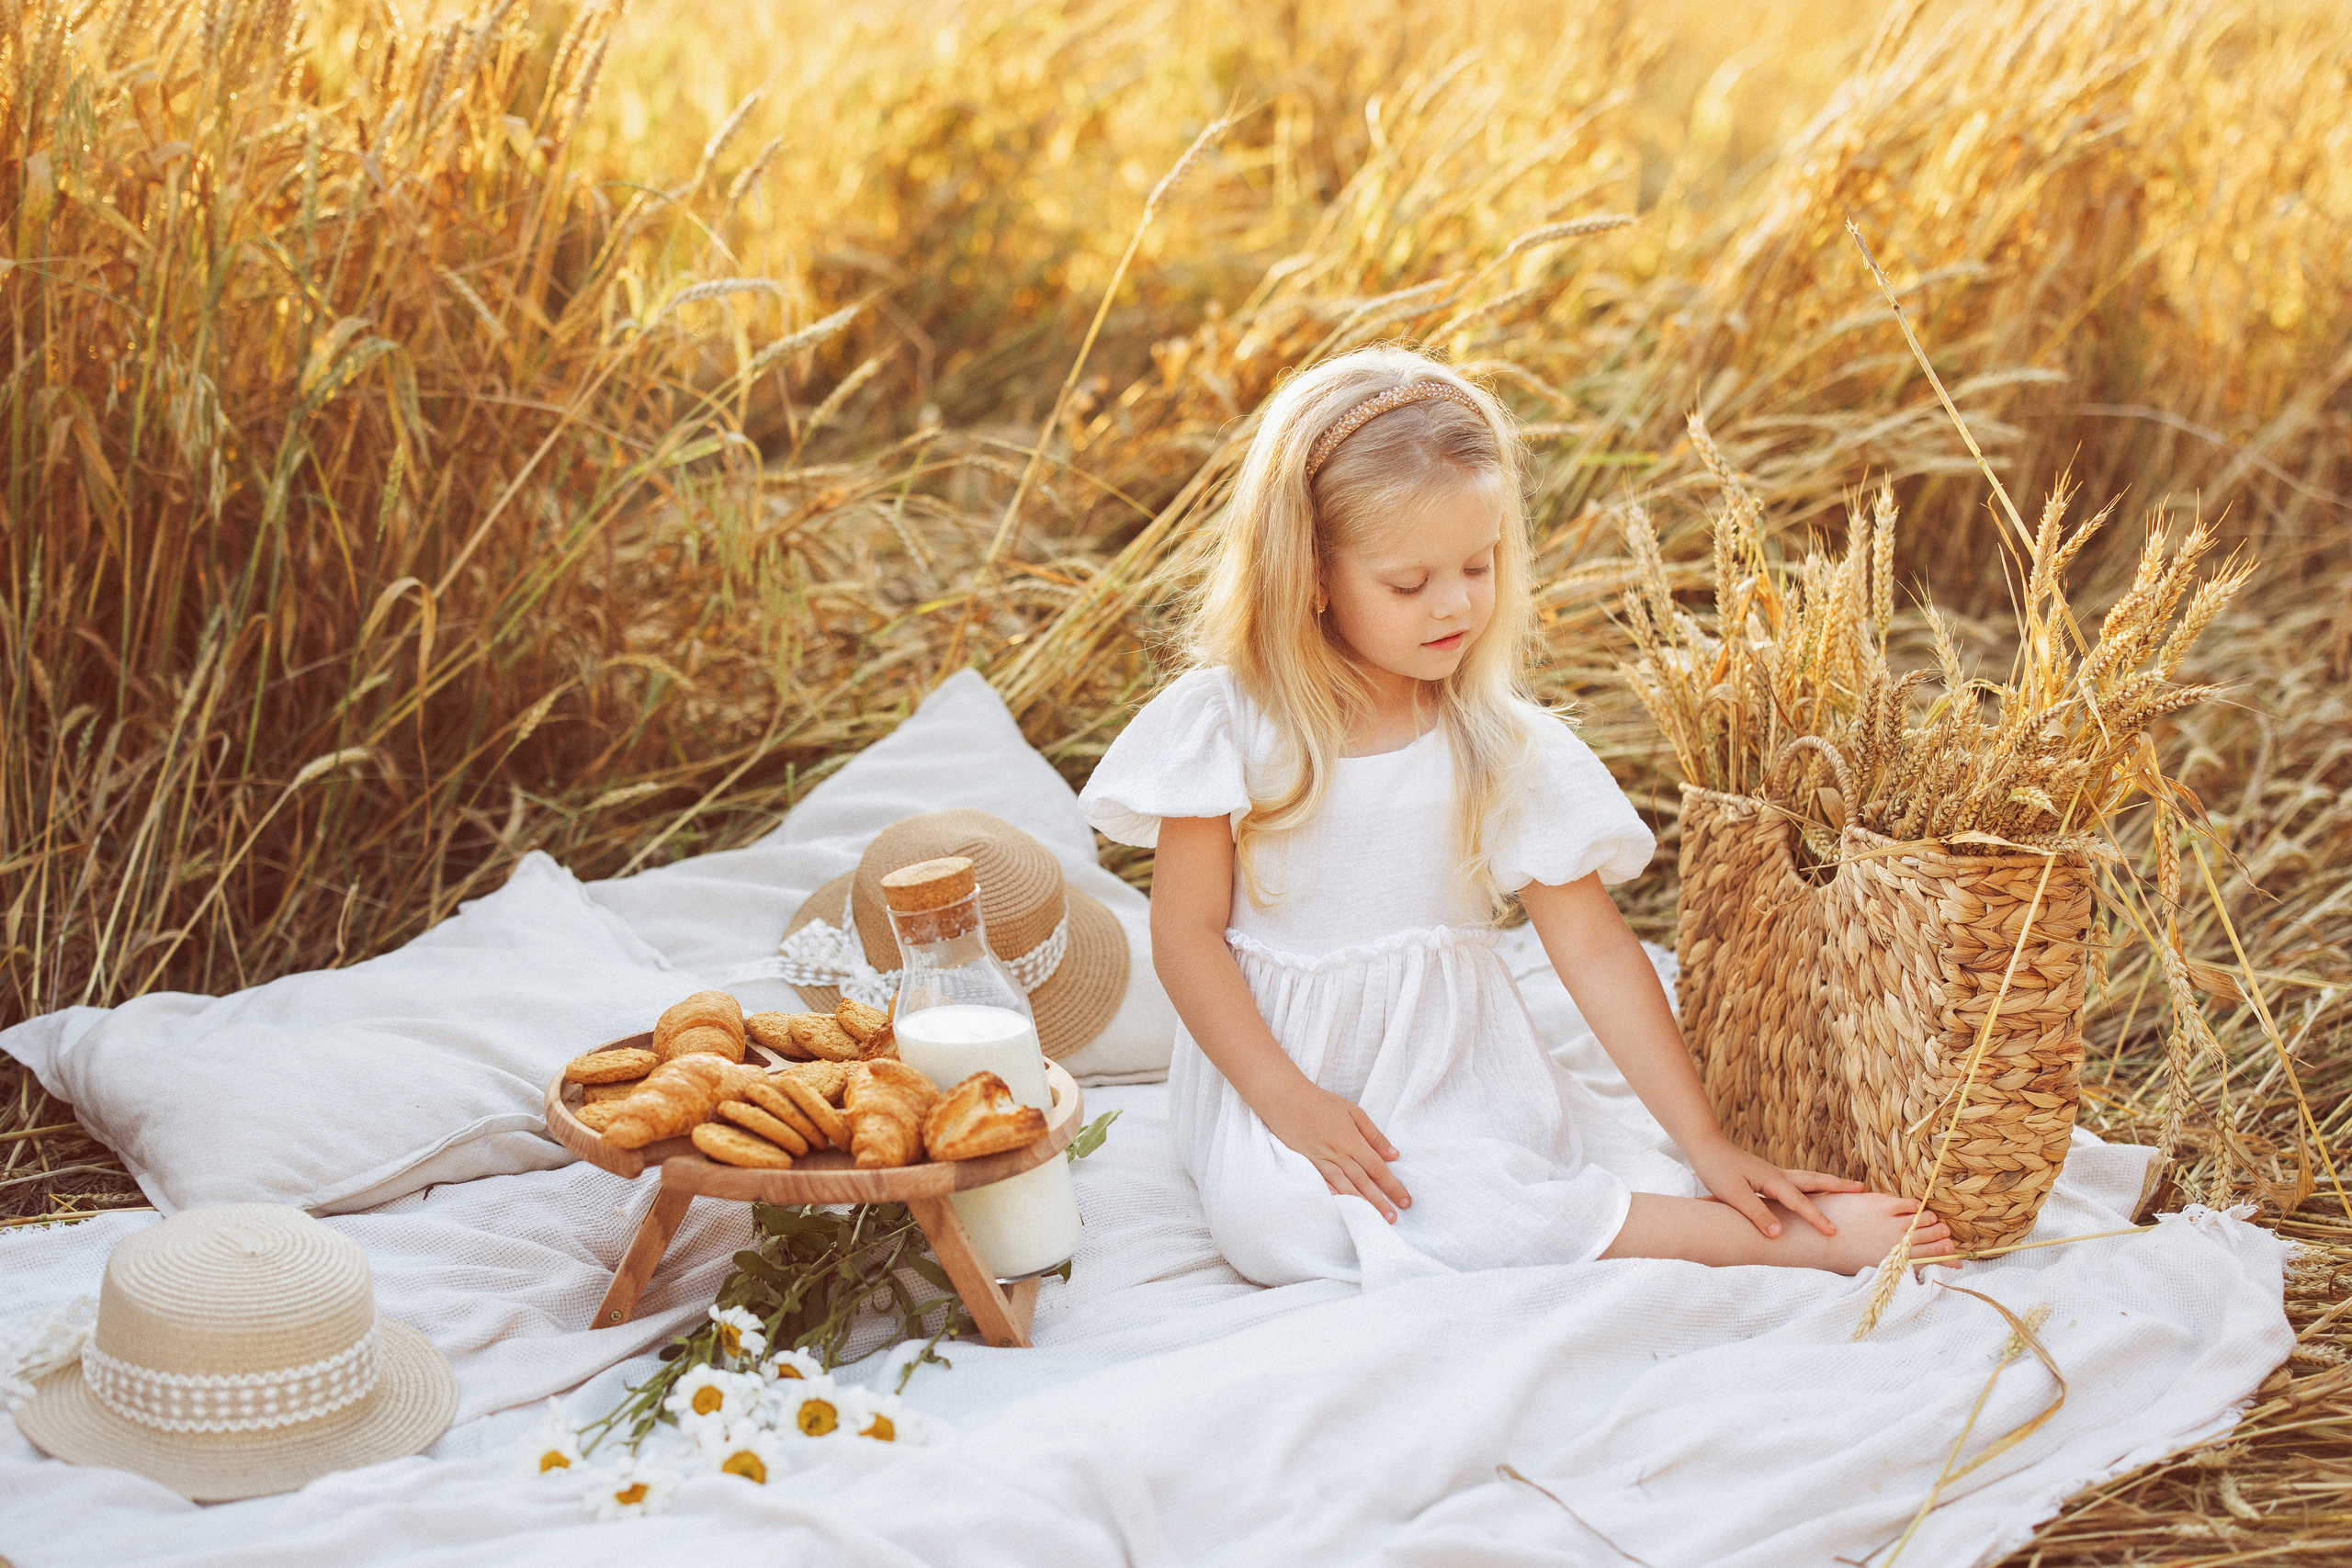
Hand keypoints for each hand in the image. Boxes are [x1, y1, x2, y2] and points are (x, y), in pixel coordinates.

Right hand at [1259, 1083, 1411, 1221]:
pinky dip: (1334, 1196)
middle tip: (1393, 1219)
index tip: (1405, 1201)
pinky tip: (1343, 1208)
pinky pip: (1323, 1184)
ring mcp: (1321, 1160)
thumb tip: (1393, 1155)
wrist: (1285, 1099)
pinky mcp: (1307, 1164)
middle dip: (1379, 1201)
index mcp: (1352, 1140)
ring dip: (1360, 1203)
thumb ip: (1373, 1134)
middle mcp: (1338, 1154)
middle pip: (1363, 1181)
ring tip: (1373, 1219)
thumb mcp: (1353, 1111)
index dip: (1392, 1185)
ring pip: (1344, 1186)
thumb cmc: (1321, 1102)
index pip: (1377, 1168)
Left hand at [1687, 1139, 1862, 1239]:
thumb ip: (1757, 1213)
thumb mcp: (1734, 1195)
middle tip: (1862, 1188)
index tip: (1833, 1232)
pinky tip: (1810, 1189)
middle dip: (1838, 1187)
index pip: (1800, 1203)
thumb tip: (1779, 1233)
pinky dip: (1811, 1183)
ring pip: (1807, 1178)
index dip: (1816, 1218)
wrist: (1704, 1145)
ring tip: (1846, 1186)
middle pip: (1814, 1181)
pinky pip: (1796, 1180)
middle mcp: (1777, 1175)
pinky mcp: (1766, 1174)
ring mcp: (1773, 1173)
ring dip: (1827, 1183)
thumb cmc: (1717, 1169)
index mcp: (1772, 1181)